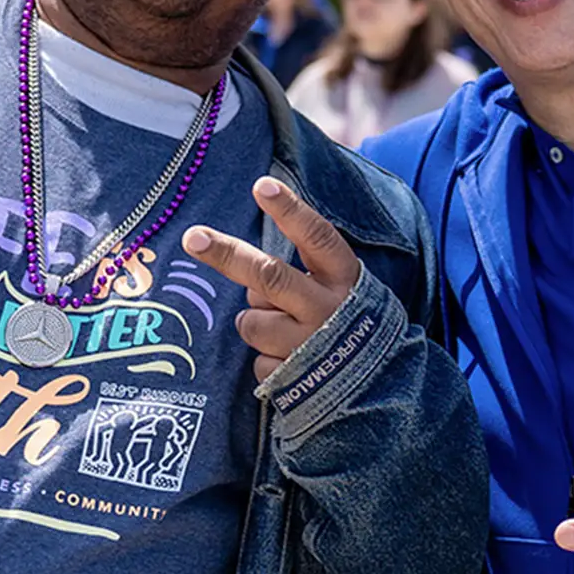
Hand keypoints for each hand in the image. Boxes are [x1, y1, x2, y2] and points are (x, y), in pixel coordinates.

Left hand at [182, 177, 360, 381]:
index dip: (290, 211)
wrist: (380, 387)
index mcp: (343, 279)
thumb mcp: (339, 287)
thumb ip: (302, 270)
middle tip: (193, 238)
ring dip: (255, 322)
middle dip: (229, 255)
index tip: (262, 185)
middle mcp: (329, 310)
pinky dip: (266, 359)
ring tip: (284, 331)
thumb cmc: (345, 321)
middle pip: (270, 276)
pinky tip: (289, 362)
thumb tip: (245, 265)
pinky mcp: (294, 379)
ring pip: (252, 321)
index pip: (317, 237)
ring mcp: (311, 347)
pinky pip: (256, 360)